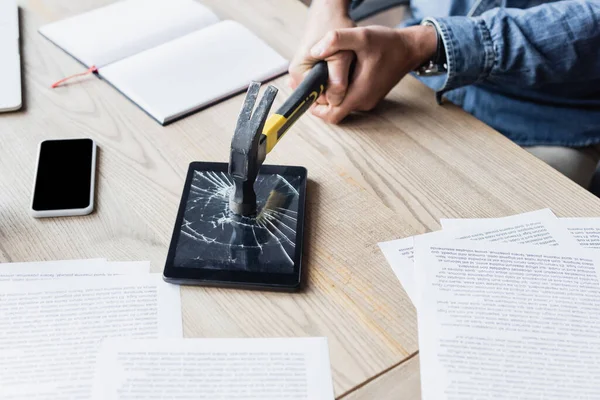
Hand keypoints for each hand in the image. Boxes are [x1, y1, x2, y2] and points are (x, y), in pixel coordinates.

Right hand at [289, 0, 355, 106]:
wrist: (329, 12)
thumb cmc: (333, 28)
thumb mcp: (340, 55)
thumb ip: (337, 79)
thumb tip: (335, 102)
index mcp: (298, 75)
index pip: (318, 101)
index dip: (335, 96)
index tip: (348, 80)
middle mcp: (297, 77)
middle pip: (321, 97)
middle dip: (336, 88)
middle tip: (347, 70)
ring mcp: (304, 75)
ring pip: (325, 90)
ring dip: (337, 82)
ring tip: (345, 66)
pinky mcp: (312, 72)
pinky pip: (326, 82)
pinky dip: (336, 77)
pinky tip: (342, 66)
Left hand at [309, 25, 437, 123]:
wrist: (410, 48)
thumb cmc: (388, 43)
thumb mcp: (361, 36)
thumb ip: (337, 40)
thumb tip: (315, 51)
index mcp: (359, 94)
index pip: (331, 115)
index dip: (316, 107)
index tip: (309, 90)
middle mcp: (363, 103)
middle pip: (334, 111)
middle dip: (321, 99)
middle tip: (312, 80)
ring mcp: (368, 101)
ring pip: (342, 105)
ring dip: (331, 94)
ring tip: (323, 76)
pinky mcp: (370, 96)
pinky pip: (350, 99)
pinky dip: (341, 90)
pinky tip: (338, 75)